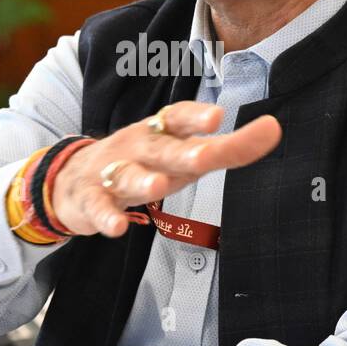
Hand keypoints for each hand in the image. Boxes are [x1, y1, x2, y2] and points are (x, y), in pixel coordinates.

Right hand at [50, 101, 281, 237]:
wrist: (73, 179)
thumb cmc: (144, 163)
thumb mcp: (185, 154)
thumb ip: (229, 147)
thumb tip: (274, 129)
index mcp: (161, 133)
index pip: (178, 118)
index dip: (196, 117)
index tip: (218, 117)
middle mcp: (137, 148)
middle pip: (159, 148)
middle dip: (180, 152)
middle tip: (204, 156)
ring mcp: (112, 172)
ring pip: (126, 175)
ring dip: (141, 181)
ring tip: (158, 187)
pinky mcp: (90, 200)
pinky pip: (98, 207)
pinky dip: (106, 217)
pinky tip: (117, 228)